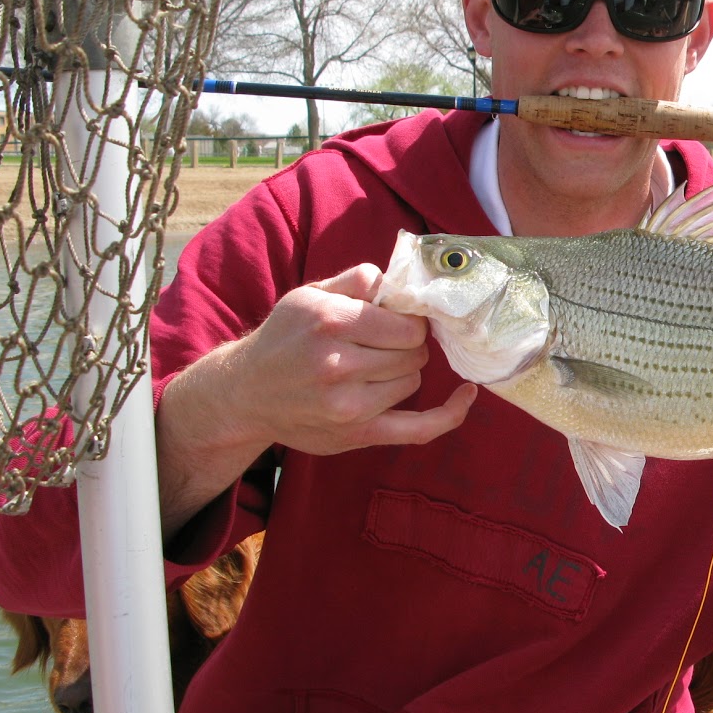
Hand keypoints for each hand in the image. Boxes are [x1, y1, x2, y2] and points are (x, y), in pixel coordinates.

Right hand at [175, 264, 476, 458]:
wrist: (246, 393)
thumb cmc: (283, 338)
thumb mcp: (308, 295)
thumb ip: (355, 280)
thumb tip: (398, 278)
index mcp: (331, 323)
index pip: (407, 324)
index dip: (409, 321)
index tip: (398, 321)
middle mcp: (339, 365)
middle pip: (413, 354)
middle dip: (406, 345)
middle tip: (383, 343)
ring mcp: (348, 406)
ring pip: (412, 382)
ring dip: (403, 372)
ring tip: (371, 367)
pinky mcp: (357, 433)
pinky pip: (419, 428)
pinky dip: (450, 414)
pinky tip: (467, 395)